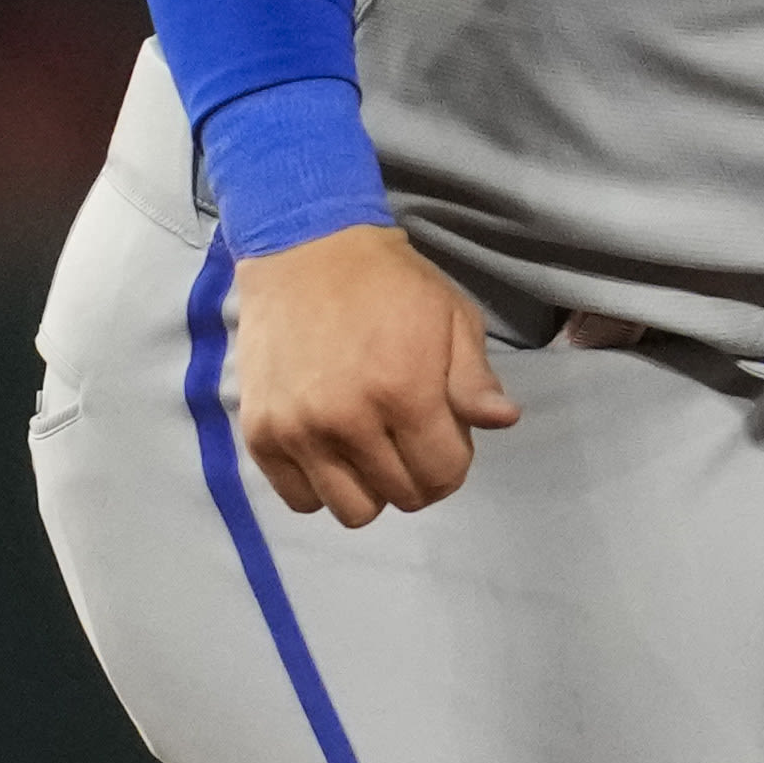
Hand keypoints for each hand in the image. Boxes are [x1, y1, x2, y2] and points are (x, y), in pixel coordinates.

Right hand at [224, 223, 519, 524]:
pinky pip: (298, 499)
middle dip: (418, 476)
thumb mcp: (452, 319)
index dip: (453, 462)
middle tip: (409, 439)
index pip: (443, 474)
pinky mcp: (260, 434)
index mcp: (404, 392)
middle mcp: (347, 421)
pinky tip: (332, 452)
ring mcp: (298, 431)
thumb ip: (475, 379)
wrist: (305, 251)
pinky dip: (320, 486)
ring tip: (371, 451)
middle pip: (402, 497)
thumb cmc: (389, 285)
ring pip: (352, 511)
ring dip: (372, 490)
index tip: (445, 439)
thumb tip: (504, 421)